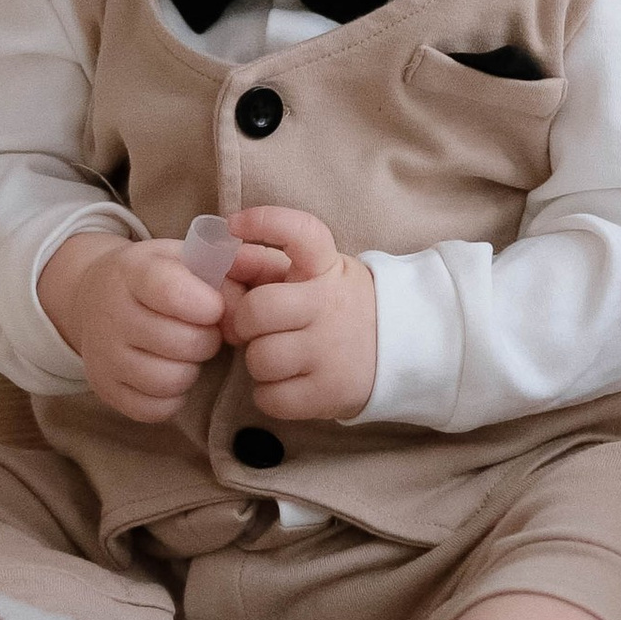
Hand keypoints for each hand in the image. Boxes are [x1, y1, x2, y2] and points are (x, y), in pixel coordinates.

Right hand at [38, 233, 226, 424]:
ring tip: (187, 353)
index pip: (171, 292)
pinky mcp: (106, 390)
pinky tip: (171, 373)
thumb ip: (224, 281)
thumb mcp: (187, 261)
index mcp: (133, 271)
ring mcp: (104, 356)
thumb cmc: (157, 278)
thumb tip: (240, 325)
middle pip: (180, 343)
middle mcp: (112, 314)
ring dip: (191, 369)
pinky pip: (154, 409)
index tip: (214, 307)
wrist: (95, 299)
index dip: (207, 304)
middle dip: (207, 340)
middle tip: (204, 332)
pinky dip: (172, 397)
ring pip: (169, 380)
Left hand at [226, 205, 378, 423]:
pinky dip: (269, 394)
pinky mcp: (331, 393)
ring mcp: (333, 351)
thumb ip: (264, 266)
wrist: (400, 353)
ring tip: (279, 357)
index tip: (234, 225)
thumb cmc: (335, 308)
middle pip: (256, 310)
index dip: (264, 222)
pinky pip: (270, 398)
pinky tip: (288, 382)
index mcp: (327, 268)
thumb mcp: (313, 276)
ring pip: (259, 359)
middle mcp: (331, 305)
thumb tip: (220, 261)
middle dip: (243, 323)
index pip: (301, 231)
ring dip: (258, 362)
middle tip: (256, 329)